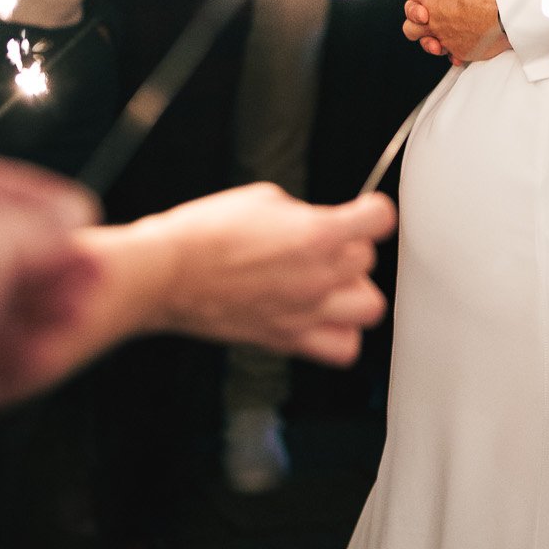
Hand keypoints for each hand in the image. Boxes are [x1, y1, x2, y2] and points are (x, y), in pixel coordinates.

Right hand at [121, 184, 390, 367]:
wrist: (167, 272)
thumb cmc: (203, 234)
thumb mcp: (263, 199)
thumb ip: (303, 214)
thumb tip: (317, 223)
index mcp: (316, 234)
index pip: (380, 219)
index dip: (372, 211)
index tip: (364, 212)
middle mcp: (319, 276)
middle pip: (368, 260)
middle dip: (350, 249)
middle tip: (326, 245)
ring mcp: (306, 312)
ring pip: (369, 307)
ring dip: (353, 291)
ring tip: (329, 282)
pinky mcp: (288, 339)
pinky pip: (343, 349)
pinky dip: (341, 335)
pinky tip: (321, 317)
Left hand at [400, 0, 507, 63]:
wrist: (505, 9)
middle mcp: (434, 17)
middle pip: (411, 20)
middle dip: (412, 15)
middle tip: (418, 11)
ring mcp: (445, 35)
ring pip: (426, 41)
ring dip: (427, 38)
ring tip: (433, 36)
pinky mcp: (460, 49)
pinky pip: (450, 54)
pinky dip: (452, 52)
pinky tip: (456, 49)